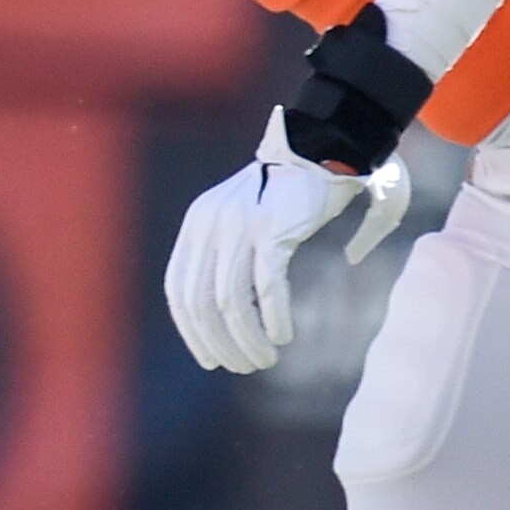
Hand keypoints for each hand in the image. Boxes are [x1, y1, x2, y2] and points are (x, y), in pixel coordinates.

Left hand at [164, 108, 412, 374]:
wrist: (330, 143)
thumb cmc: (296, 191)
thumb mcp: (254, 222)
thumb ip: (242, 261)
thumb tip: (251, 312)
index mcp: (199, 223)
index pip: (178, 288)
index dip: (190, 330)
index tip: (209, 358)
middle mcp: (211, 224)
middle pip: (199, 301)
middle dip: (217, 342)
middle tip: (243, 366)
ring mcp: (240, 225)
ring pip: (230, 300)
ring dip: (246, 338)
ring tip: (264, 359)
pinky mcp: (274, 229)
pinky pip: (266, 285)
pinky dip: (271, 316)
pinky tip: (282, 336)